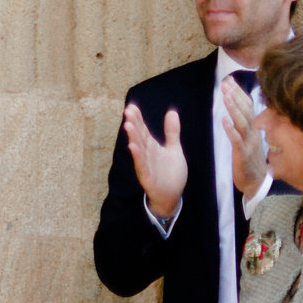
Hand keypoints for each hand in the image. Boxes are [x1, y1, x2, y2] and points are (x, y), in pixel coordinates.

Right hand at [123, 102, 187, 220]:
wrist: (172, 196)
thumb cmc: (171, 173)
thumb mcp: (174, 149)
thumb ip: (172, 131)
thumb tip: (172, 111)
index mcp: (151, 146)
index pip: (143, 130)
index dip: (138, 119)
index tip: (132, 107)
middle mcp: (147, 154)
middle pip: (139, 136)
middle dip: (134, 124)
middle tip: (128, 111)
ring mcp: (146, 165)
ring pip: (138, 149)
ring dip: (133, 137)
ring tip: (128, 125)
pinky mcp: (148, 177)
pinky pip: (142, 166)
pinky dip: (137, 157)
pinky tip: (132, 147)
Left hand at [224, 80, 268, 196]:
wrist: (256, 182)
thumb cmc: (250, 158)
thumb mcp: (248, 137)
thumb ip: (244, 122)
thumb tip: (237, 105)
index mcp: (255, 128)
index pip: (248, 106)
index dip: (239, 93)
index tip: (229, 80)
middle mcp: (254, 133)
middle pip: (246, 111)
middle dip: (235, 96)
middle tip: (225, 82)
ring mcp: (249, 143)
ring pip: (242, 123)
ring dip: (233, 108)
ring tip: (225, 96)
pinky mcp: (243, 154)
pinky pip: (237, 140)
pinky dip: (230, 130)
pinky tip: (223, 120)